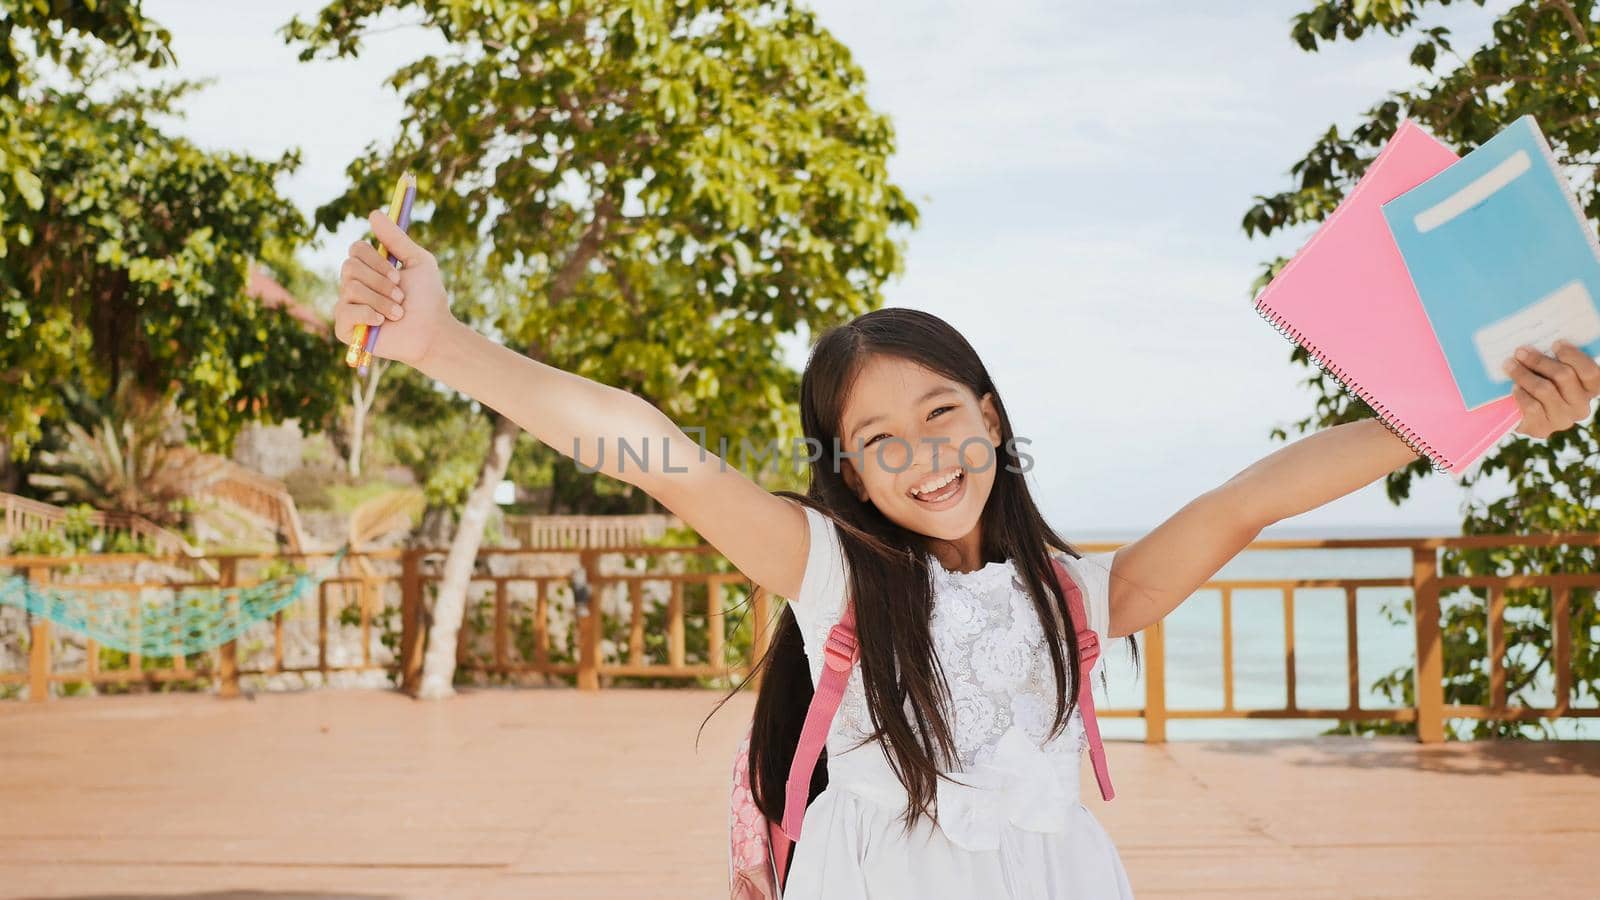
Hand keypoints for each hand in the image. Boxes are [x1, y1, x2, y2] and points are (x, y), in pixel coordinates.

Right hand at [333, 209, 453, 366]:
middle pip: (350, 267)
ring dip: (381, 300)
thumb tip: (373, 213)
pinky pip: (344, 312)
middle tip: (401, 296)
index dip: (375, 260)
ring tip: (399, 313)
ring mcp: (348, 306)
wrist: (432, 332)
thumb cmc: (428, 298)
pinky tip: (382, 322)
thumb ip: (396, 239)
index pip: (356, 249)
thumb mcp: (418, 261)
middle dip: (380, 282)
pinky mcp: (345, 328)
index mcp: (369, 267)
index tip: (398, 274)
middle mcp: (355, 284)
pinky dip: (367, 315)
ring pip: (351, 289)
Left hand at [1503, 341, 1599, 438]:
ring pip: (1545, 390)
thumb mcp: (1551, 371)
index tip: (1555, 343)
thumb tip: (1539, 340)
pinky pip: (1532, 406)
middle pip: (1564, 376)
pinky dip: (1521, 394)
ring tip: (1510, 365)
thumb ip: (1554, 359)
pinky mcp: (1543, 429)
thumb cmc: (1540, 383)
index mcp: (1589, 389)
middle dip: (1539, 360)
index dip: (1574, 356)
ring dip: (1524, 374)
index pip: (1592, 373)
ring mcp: (1562, 420)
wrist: (1520, 414)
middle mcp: (1581, 406)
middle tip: (1521, 351)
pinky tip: (1514, 387)